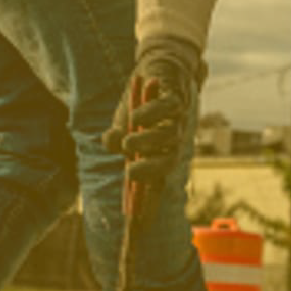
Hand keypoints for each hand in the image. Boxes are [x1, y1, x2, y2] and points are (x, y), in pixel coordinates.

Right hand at [101, 36, 203, 184]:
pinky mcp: (176, 98)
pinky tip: (135, 117)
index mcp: (161, 152)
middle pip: (170, 160)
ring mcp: (177, 120)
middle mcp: (173, 140)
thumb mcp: (121, 128)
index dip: (150, 197)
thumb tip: (113, 143)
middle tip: (131, 172)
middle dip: (152, 170)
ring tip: (128, 142)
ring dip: (146, 142)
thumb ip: (116, 140)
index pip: (159, 178)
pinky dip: (150, 114)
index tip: (136, 216)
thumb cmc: (137, 109)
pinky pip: (168, 108)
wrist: (154, 75)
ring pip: (169, 136)